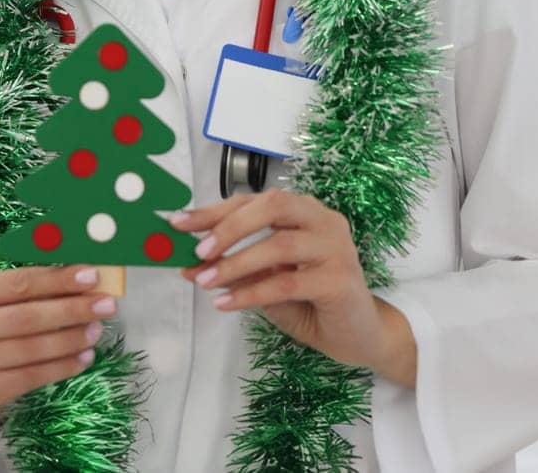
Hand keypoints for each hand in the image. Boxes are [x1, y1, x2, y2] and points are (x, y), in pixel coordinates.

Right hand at [0, 265, 113, 429]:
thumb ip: (34, 286)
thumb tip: (84, 276)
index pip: (18, 283)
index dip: (57, 280)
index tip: (92, 276)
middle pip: (27, 317)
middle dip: (72, 309)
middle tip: (106, 305)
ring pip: (33, 349)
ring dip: (71, 339)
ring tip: (97, 330)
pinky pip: (33, 377)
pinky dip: (64, 367)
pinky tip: (85, 357)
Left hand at [171, 190, 406, 374]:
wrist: (360, 337)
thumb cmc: (311, 302)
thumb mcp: (265, 282)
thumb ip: (235, 269)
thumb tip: (189, 266)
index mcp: (303, 211)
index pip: (253, 201)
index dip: (214, 211)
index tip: (178, 224)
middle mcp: (323, 220)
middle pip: (272, 207)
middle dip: (229, 226)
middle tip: (198, 250)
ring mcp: (337, 248)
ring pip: (279, 245)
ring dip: (236, 263)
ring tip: (206, 281)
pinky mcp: (341, 280)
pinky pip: (288, 282)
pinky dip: (252, 292)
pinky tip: (226, 303)